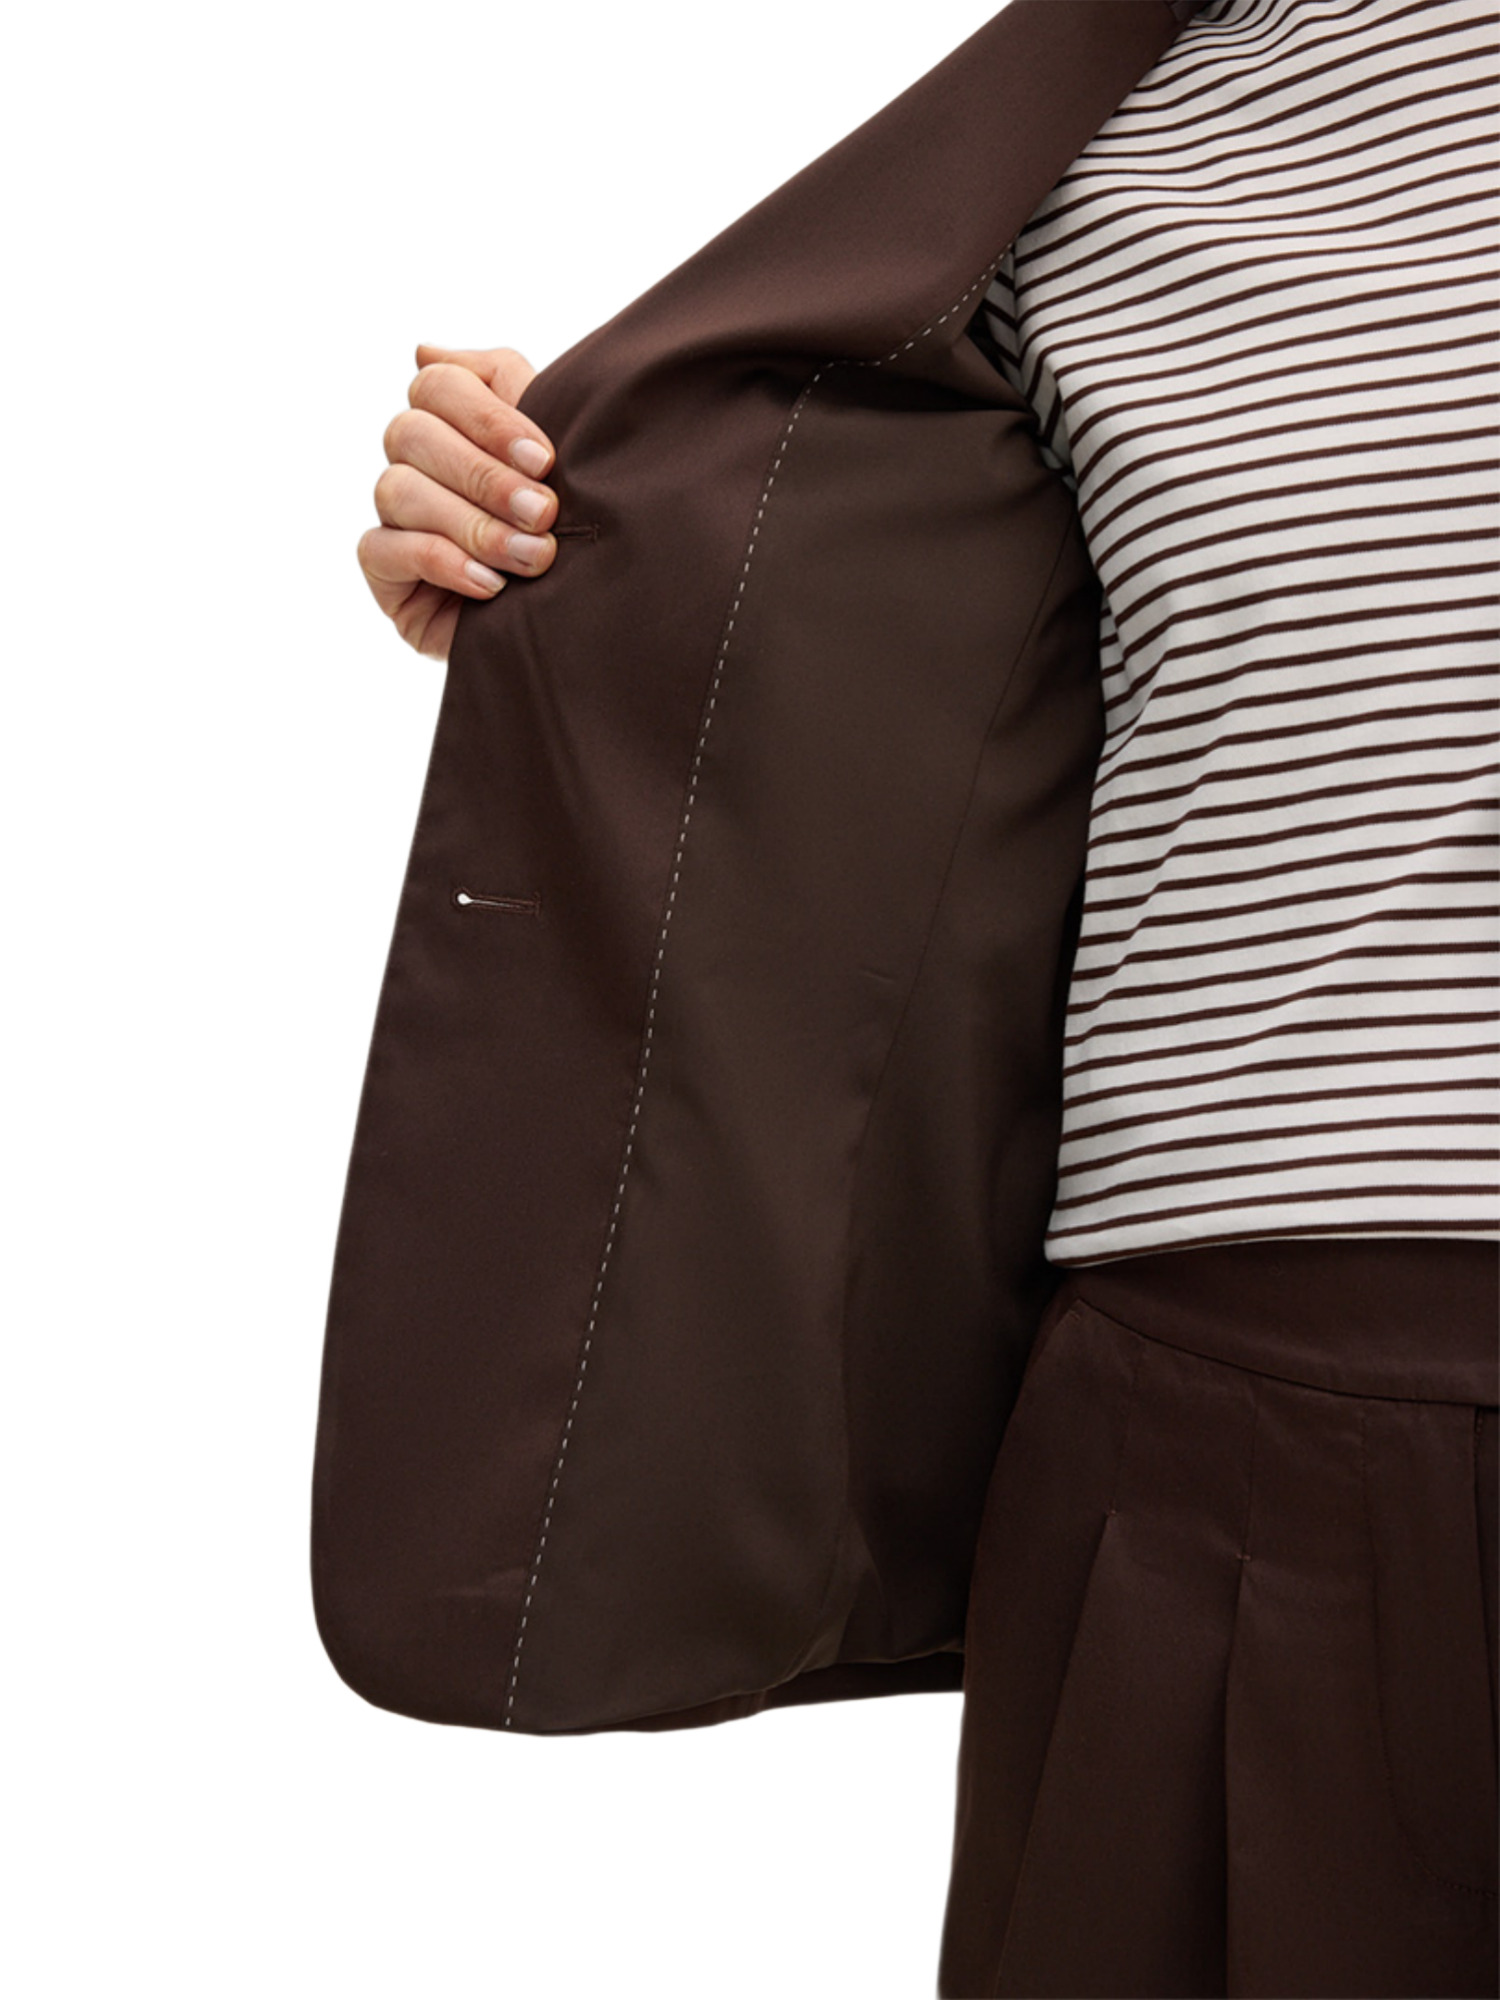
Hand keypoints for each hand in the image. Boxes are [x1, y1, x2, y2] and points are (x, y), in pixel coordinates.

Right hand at [357, 344, 559, 659]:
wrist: (581, 617)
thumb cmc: (571, 527)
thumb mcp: (555, 449)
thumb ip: (503, 383)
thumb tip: (423, 351)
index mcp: (452, 421)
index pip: (438, 384)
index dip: (487, 418)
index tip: (544, 460)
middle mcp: (415, 461)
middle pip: (412, 433)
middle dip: (485, 477)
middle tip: (544, 515)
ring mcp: (394, 515)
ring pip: (398, 491)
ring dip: (472, 525)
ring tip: (531, 559)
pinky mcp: (383, 571)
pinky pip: (383, 549)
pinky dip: (440, 562)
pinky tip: (489, 585)